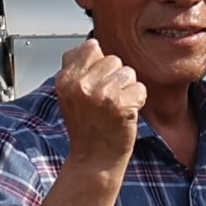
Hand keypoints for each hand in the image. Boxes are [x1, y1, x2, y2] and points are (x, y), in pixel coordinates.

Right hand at [51, 36, 140, 166]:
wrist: (94, 161)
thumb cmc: (86, 128)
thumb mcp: (70, 94)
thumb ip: (78, 67)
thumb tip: (93, 44)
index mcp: (65, 79)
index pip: (91, 47)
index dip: (99, 65)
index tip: (95, 84)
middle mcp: (81, 85)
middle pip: (113, 59)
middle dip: (114, 78)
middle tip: (105, 102)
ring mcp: (101, 95)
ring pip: (128, 72)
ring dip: (127, 90)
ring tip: (114, 108)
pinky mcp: (120, 105)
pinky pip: (139, 88)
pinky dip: (137, 101)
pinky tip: (124, 115)